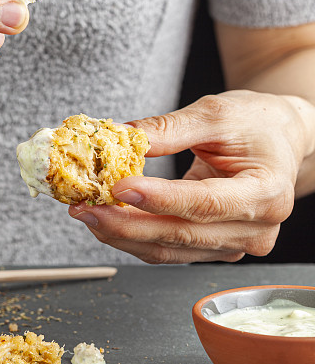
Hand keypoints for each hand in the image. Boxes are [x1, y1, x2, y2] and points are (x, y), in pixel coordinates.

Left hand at [68, 90, 313, 262]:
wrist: (278, 139)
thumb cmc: (255, 124)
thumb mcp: (216, 113)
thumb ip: (170, 128)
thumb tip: (123, 137)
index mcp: (266, 192)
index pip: (205, 203)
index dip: (158, 200)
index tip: (118, 188)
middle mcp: (255, 229)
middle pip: (181, 235)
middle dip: (125, 224)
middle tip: (84, 207)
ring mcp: (234, 244)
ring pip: (168, 250)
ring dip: (121, 235)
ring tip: (85, 212)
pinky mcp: (213, 248)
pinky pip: (167, 250)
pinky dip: (132, 238)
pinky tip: (105, 220)